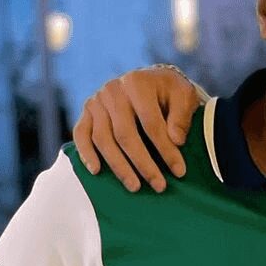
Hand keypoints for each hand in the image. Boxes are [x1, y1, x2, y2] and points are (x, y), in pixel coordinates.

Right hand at [73, 67, 201, 191]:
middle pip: (125, 134)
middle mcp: (113, 90)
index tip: (179, 171)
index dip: (165, 149)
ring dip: (119, 166)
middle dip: (143, 163)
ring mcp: (97, 101)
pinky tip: (96, 171)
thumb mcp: (184, 96)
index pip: (151, 123)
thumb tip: (176, 140)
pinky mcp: (87, 111)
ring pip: (103, 139)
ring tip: (135, 186)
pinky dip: (86, 154)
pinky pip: (81, 134)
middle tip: (159, 185)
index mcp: (138, 83)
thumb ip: (181, 116)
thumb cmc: (170, 92)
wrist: (150, 80)